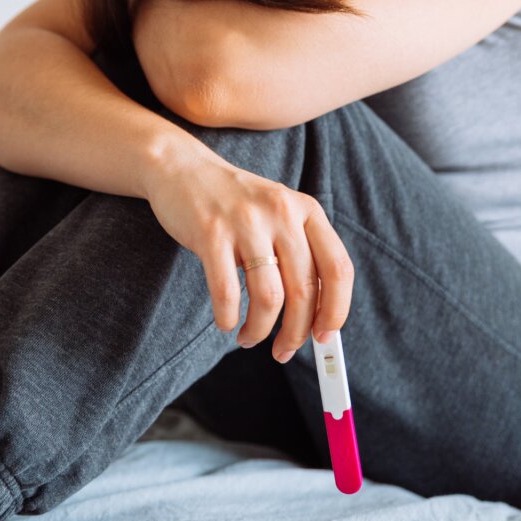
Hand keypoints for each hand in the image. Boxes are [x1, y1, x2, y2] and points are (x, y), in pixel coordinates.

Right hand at [143, 141, 353, 363]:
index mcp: (306, 210)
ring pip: (269, 297)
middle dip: (295, 333)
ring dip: (260, 331)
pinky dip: (228, 318)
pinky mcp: (210, 233)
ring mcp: (246, 221)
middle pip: (304, 290)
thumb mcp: (278, 216)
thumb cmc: (236, 205)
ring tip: (249, 338)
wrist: (182, 169)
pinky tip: (226, 322)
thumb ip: (300, 257)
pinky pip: (227, 292)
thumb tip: (317, 320)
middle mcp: (282, 212)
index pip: (338, 269)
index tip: (325, 337)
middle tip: (283, 351)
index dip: (335, 310)